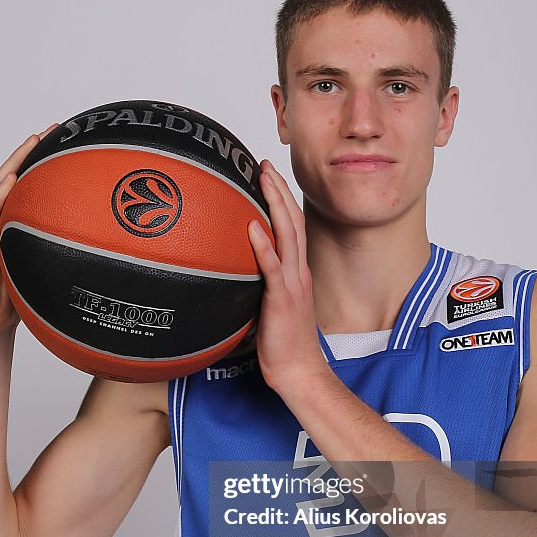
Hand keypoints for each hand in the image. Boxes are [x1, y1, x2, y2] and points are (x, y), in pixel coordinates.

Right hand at [0, 124, 58, 336]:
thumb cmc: (26, 294)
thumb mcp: (57, 267)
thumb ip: (74, 251)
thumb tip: (115, 246)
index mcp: (20, 219)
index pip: (31, 181)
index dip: (46, 158)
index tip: (68, 137)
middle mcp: (4, 217)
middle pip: (14, 174)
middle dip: (31, 149)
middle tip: (52, 129)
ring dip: (14, 161)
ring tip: (30, 143)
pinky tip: (10, 181)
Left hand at [247, 159, 325, 394]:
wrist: (300, 372)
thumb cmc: (284, 346)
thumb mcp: (271, 308)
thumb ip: (260, 287)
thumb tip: (236, 276)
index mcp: (296, 273)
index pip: (292, 228)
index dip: (282, 200)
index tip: (268, 176)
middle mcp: (298, 272)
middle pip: (292, 222)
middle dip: (279, 190)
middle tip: (263, 164)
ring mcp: (292, 285)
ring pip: (287, 236)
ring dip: (274, 205)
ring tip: (262, 179)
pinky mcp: (282, 301)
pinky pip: (273, 269)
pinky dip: (263, 246)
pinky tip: (251, 227)